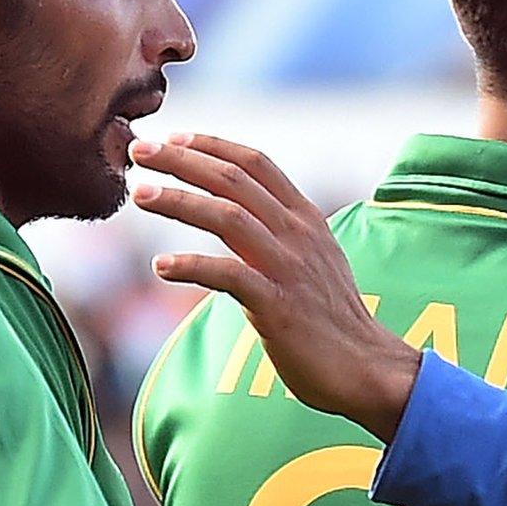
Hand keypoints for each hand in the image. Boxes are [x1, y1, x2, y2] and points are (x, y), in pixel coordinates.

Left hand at [130, 134, 422, 437]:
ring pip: (226, 216)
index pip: (256, 164)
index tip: (173, 138)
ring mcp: (289, 267)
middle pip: (233, 180)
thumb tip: (243, 219)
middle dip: (182, 161)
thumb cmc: (333, 319)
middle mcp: (297, 234)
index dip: (212, 146)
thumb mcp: (315, 260)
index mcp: (306, 218)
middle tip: (140, 151)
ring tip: (141, 194)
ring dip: (178, 201)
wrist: (366, 367)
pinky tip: (161, 267)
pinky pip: (227, 275)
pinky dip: (191, 266)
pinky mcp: (277, 305)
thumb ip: (283, 234)